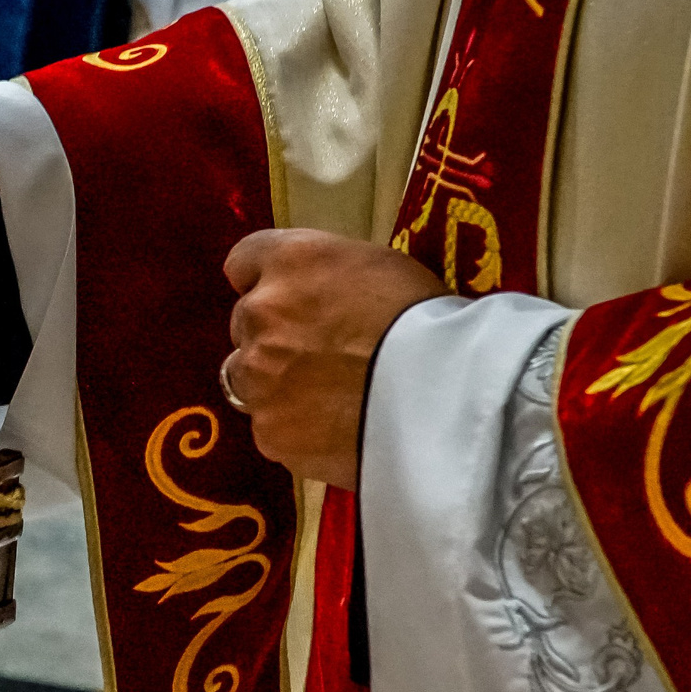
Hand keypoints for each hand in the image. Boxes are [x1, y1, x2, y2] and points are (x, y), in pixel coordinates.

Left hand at [220, 229, 443, 489]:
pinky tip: (337, 431)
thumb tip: (314, 298)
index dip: (265, 279)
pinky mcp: (271, 432)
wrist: (445, 397)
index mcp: (291, 261)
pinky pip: (273, 427)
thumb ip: (331, 278)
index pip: (245, 259)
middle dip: (276, 335)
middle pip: (247, 323)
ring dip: (276, 383)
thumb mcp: (384, 268)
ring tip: (329, 398)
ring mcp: (258, 377)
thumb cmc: (431, 321)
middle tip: (323, 354)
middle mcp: (259, 313)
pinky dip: (297, 429)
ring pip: (248, 379)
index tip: (285, 295)